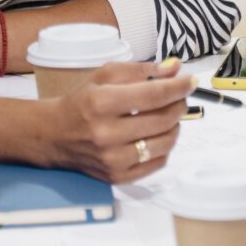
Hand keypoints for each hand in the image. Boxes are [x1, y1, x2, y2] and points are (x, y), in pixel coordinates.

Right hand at [42, 59, 191, 183]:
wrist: (55, 135)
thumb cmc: (82, 102)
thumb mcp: (105, 76)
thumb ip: (141, 70)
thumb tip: (175, 68)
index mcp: (101, 104)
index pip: (153, 96)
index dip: (178, 88)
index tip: (191, 81)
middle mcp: (106, 134)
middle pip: (163, 120)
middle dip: (179, 105)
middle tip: (179, 97)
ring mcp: (113, 160)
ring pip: (165, 143)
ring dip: (175, 126)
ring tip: (169, 116)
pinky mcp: (118, 177)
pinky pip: (158, 163)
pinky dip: (165, 147)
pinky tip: (158, 135)